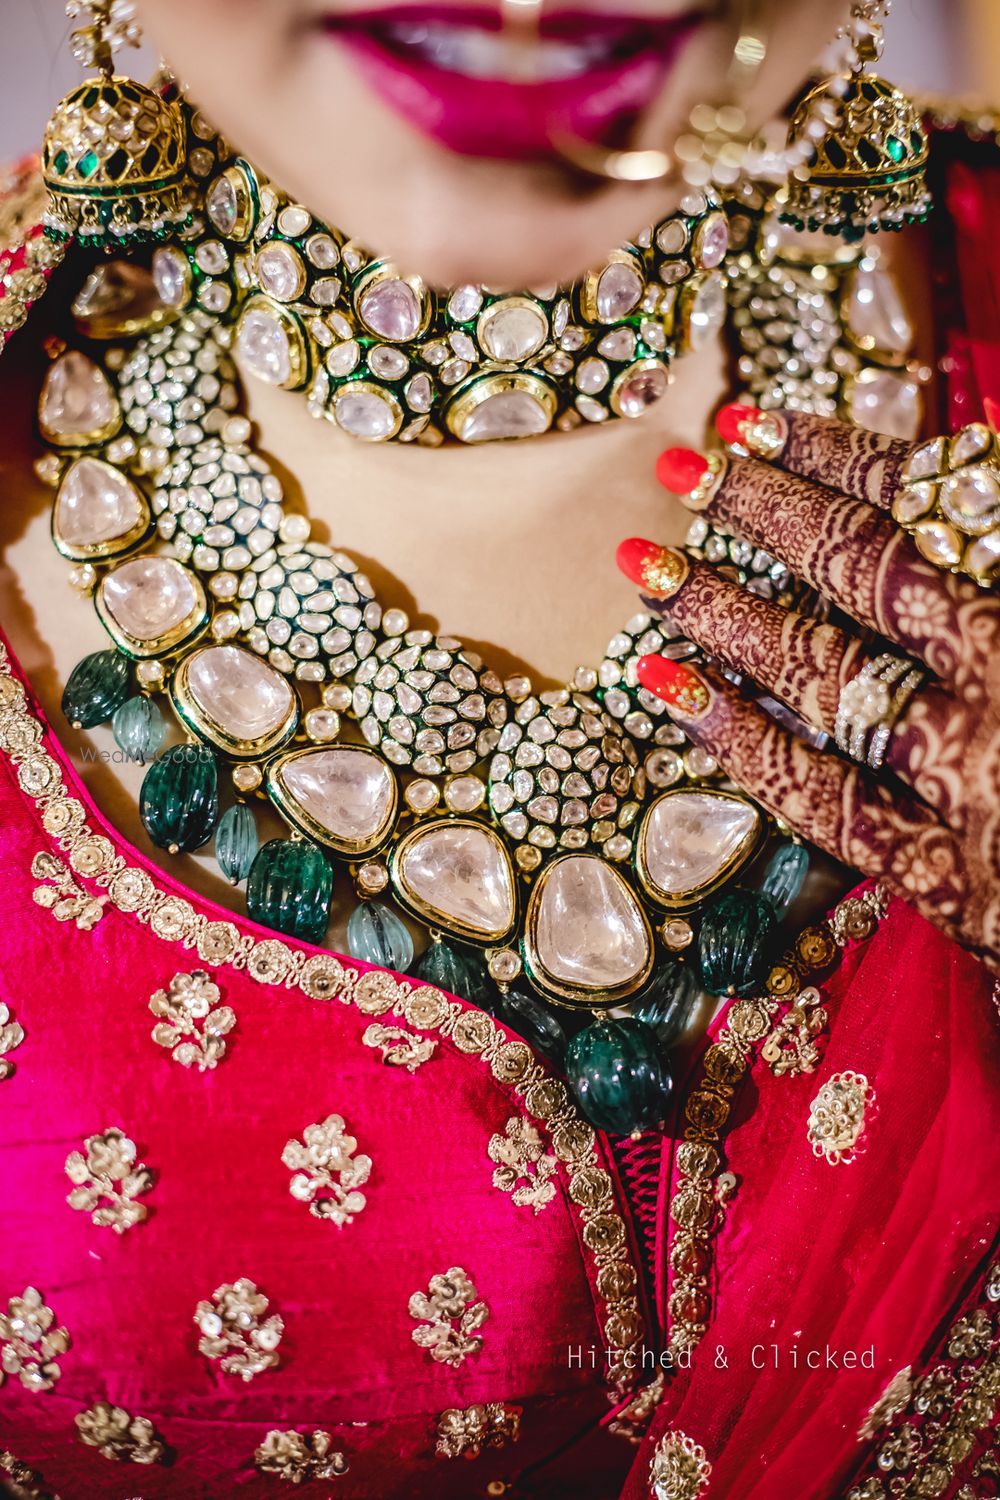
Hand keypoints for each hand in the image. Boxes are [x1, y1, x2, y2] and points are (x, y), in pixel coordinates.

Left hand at [617, 405, 999, 970]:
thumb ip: (998, 563)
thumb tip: (965, 476)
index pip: (930, 503)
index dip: (831, 457)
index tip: (752, 426)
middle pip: (864, 575)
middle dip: (763, 516)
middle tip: (677, 470)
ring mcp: (980, 783)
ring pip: (826, 679)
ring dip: (727, 617)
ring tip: (648, 571)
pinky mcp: (956, 881)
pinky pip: (823, 803)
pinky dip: (741, 746)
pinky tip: (674, 697)